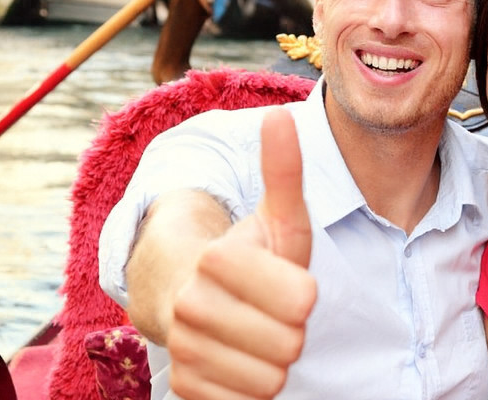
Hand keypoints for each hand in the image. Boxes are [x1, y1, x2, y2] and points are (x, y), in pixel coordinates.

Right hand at [167, 109, 317, 399]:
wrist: (184, 291)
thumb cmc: (247, 254)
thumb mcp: (275, 216)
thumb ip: (283, 171)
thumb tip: (281, 116)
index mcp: (218, 260)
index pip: (301, 302)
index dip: (304, 295)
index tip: (286, 282)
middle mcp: (192, 306)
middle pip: (289, 344)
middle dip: (290, 329)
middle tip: (271, 310)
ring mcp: (185, 349)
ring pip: (270, 381)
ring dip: (273, 361)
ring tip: (257, 332)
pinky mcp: (185, 387)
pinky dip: (252, 387)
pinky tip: (240, 358)